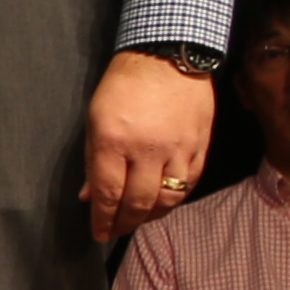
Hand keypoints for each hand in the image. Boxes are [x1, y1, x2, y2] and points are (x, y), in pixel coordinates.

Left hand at [81, 49, 212, 243]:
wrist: (168, 57)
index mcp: (113, 142)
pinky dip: (175, 199)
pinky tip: (163, 203)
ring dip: (150, 216)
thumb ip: (92, 160)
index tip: (99, 233)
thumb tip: (89, 196)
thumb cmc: (123, 85)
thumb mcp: (94, 119)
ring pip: (168, 199)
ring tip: (137, 220)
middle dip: (124, 223)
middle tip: (115, 232)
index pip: (107, 193)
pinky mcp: (200, 146)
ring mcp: (178, 149)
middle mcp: (147, 150)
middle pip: (137, 202)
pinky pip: (190, 184)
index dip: (102, 219)